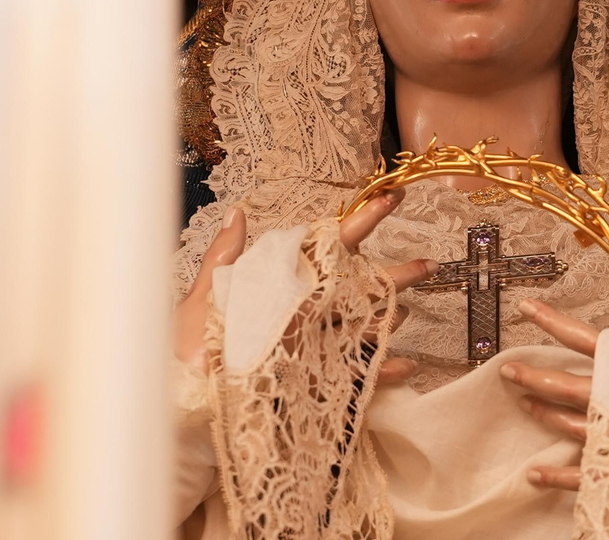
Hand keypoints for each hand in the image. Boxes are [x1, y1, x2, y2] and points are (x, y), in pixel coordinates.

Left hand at [171, 192, 437, 386]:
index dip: (359, 222)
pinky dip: (381, 373)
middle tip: (428, 263)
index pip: (326, 247)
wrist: (180, 409)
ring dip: (387, 320)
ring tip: (409, 312)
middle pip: (355, 289)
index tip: (389, 199)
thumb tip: (240, 212)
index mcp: (279, 287)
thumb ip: (227, 257)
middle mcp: (300, 315)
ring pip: (362, 329)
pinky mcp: (312, 382)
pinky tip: (406, 367)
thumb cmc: (187, 353)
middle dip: (393, 274)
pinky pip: (354, 376)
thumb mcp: (205, 298)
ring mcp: (310, 348)